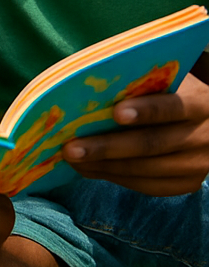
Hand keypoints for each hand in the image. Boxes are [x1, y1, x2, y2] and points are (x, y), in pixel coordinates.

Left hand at [62, 71, 208, 195]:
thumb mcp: (166, 81)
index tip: (115, 113)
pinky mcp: (188, 183)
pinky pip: (149, 186)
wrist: (207, 121)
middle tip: (71, 148)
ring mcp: (198, 165)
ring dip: (105, 166)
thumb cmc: (173, 90)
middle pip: (153, 145)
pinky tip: (90, 169)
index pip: (172, 107)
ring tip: (72, 159)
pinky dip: (116, 177)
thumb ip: (140, 83)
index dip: (145, 111)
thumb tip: (88, 86)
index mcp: (199, 103)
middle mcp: (204, 137)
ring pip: (148, 170)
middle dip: (108, 147)